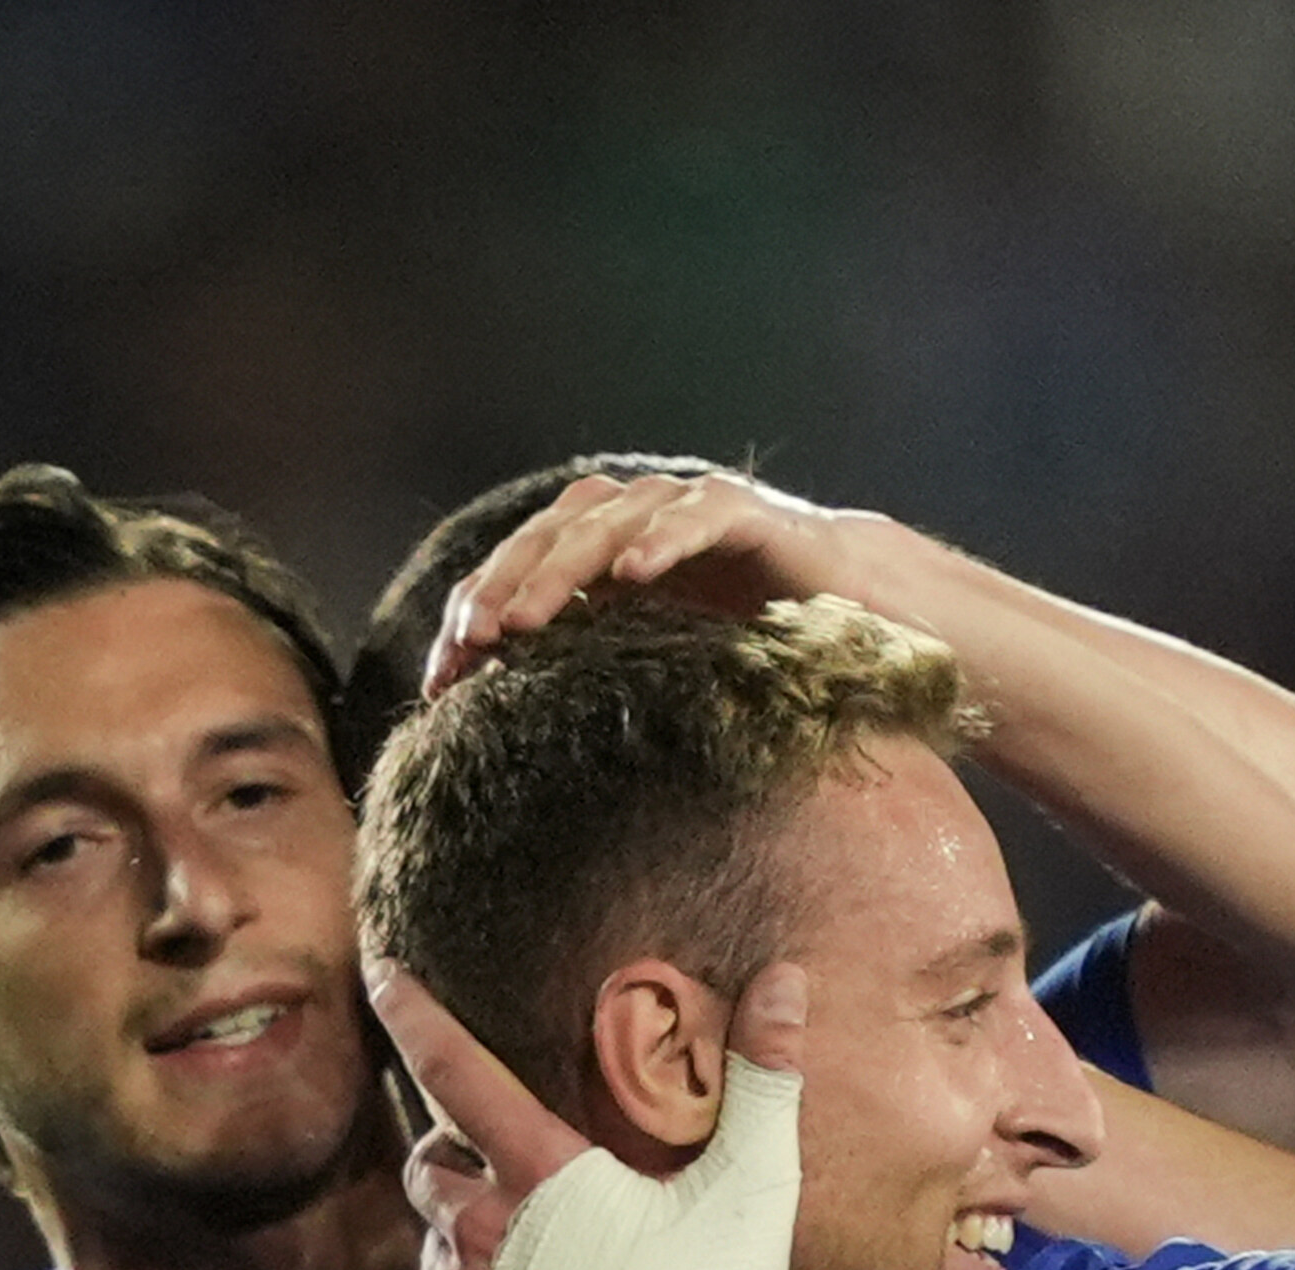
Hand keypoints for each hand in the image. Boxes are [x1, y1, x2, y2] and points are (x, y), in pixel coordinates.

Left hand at [364, 958, 811, 1269]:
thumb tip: (784, 978)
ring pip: (431, 1234)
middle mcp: (488, 1228)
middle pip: (428, 1161)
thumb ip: (763, 1079)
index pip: (456, 1071)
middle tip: (507, 1164)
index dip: (414, 1016)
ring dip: (463, 1224)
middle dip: (454, 1153)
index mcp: (547, 1173)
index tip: (380, 976)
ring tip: (528, 1242)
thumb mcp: (751, 1187)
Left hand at [429, 469, 894, 692]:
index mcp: (603, 550)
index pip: (520, 570)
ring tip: (522, 619)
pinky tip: (631, 577)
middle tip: (467, 643)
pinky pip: (697, 517)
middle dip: (500, 589)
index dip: (475, 614)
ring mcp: (688, 506)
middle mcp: (636, 517)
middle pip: (548, 537)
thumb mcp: (654, 666)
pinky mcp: (747, 512)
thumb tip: (505, 738)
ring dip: (559, 570)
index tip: (440, 680)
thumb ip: (592, 674)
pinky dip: (663, 541)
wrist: (854, 614)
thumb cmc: (751, 647)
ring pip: (608, 523)